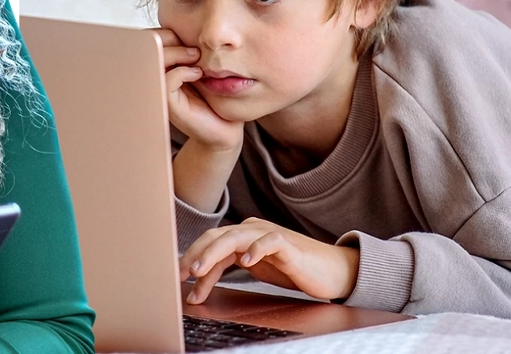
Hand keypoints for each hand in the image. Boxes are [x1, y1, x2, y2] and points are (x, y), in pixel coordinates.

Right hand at [155, 28, 244, 210]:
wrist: (224, 129)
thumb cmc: (213, 98)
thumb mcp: (199, 67)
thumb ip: (187, 51)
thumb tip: (185, 27)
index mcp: (157, 68)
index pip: (146, 41)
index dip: (162, 33)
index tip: (184, 36)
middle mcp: (153, 80)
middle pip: (144, 48)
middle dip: (167, 39)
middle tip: (192, 48)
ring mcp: (159, 93)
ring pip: (154, 61)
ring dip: (176, 53)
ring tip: (196, 57)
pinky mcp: (169, 105)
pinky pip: (168, 79)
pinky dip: (183, 71)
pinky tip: (197, 74)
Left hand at [180, 217, 359, 303]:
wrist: (331, 270)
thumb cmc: (292, 269)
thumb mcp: (254, 269)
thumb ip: (229, 268)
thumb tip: (199, 280)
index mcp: (242, 236)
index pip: (210, 243)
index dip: (192, 258)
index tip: (178, 278)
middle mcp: (252, 230)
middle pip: (216, 237)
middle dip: (196, 255)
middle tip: (182, 274)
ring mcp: (269, 234)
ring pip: (235, 237)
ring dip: (215, 253)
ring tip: (201, 270)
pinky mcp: (288, 244)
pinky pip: (270, 241)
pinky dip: (256, 249)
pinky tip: (246, 262)